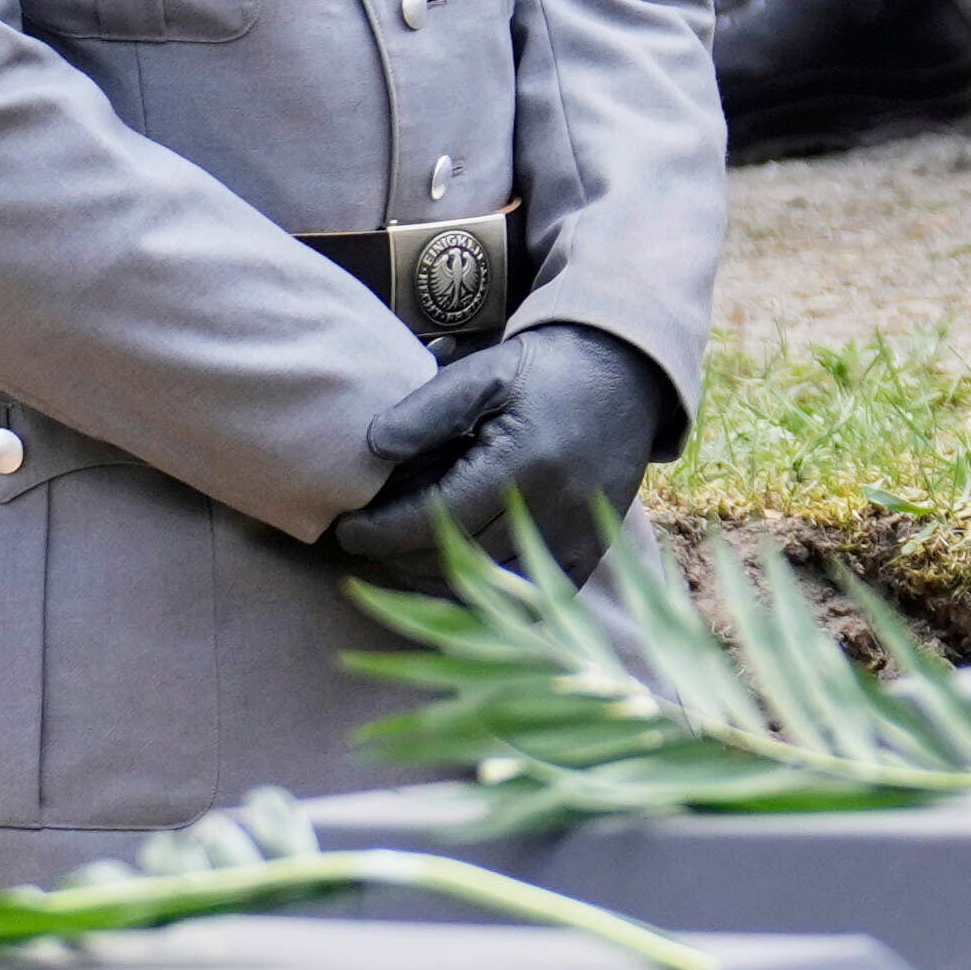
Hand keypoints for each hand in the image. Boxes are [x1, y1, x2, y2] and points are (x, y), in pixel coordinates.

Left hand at [319, 321, 677, 580]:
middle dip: (397, 559)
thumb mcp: (485, 371)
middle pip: (457, 561)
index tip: (343, 530)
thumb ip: (427, 409)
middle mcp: (554, 509)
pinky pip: (531, 599)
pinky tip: (449, 582)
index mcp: (524, 462)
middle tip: (363, 546)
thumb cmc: (545, 370)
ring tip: (396, 562)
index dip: (381, 532)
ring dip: (433, 584)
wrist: (627, 375)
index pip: (436, 518)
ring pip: (490, 590)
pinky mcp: (590, 552)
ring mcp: (577, 537)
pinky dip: (485, 599)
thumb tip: (371, 449)